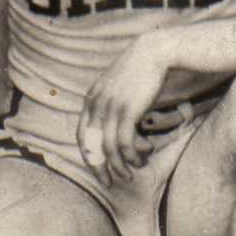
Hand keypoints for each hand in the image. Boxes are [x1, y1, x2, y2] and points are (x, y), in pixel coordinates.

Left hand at [78, 33, 171, 184]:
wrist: (154, 52)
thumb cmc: (140, 71)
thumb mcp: (117, 87)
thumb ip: (111, 104)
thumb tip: (117, 127)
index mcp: (91, 99)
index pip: (82, 135)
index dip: (89, 155)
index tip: (98, 169)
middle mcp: (97, 104)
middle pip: (91, 145)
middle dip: (99, 167)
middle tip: (108, 182)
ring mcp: (111, 107)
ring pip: (109, 147)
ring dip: (119, 165)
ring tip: (129, 175)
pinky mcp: (128, 110)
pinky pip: (125, 142)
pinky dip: (131, 156)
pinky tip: (140, 159)